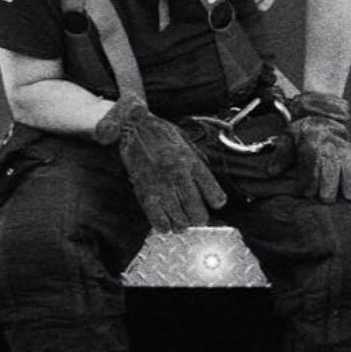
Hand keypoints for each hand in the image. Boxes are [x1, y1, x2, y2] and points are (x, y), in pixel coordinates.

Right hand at [94, 94, 226, 232]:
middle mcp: (178, 176)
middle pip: (197, 213)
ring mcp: (161, 186)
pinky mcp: (144, 192)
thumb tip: (207, 181)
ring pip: (180, 220)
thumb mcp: (186, 141)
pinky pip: (158, 220)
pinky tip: (166, 222)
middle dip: (198, 218)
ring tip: (180, 219)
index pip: (214, 193)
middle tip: (195, 215)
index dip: (216, 201)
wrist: (133, 126)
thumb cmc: (160, 133)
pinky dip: (164, 225)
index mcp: (191, 162)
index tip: (216, 202)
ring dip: (181, 223)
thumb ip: (199, 161)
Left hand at [287, 93, 350, 202]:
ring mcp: (344, 154)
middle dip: (329, 183)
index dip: (307, 179)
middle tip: (326, 198)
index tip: (303, 193)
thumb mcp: (288, 136)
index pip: (310, 163)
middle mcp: (330, 149)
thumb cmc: (305, 130)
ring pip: (349, 169)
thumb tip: (271, 171)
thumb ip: (281, 154)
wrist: (323, 117)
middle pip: (331, 167)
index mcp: (312, 142)